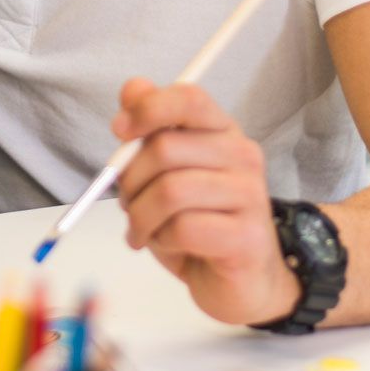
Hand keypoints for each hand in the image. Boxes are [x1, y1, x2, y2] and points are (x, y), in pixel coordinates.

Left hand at [112, 78, 301, 325]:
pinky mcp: (247, 237)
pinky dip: (161, 240)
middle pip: (165, 148)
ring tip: (143, 229)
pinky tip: (167, 245)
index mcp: (222, 131)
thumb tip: (133, 88)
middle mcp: (242, 155)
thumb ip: (150, 129)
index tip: (119, 130)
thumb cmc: (198, 222)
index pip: (188, 98)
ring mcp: (250, 196)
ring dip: (141, 216)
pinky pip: (183, 229)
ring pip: (169, 191)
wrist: (243, 281)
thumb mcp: (167, 172)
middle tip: (127, 203)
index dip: (148, 108)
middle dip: (130, 180)